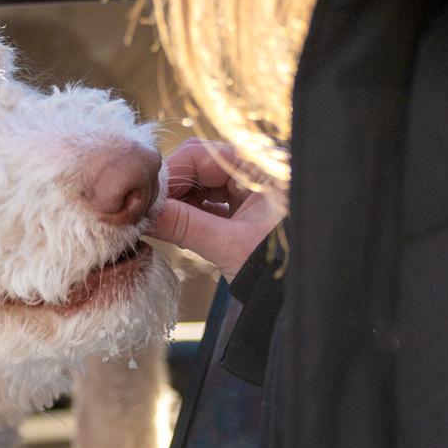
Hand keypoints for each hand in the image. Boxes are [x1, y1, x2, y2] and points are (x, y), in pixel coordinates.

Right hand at [151, 139, 284, 281]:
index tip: (143, 200)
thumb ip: (183, 226)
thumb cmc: (283, 267)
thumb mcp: (229, 246)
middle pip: (198, 166)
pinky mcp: (247, 210)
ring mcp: (253, 190)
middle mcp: (257, 170)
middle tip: (146, 213)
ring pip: (201, 186)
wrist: (308, 294)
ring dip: (178, 204)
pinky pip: (211, 203)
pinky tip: (175, 229)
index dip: (168, 176)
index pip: (200, 154)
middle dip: (171, 190)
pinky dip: (191, 216)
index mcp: (262, 165)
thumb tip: (140, 216)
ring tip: (158, 224)